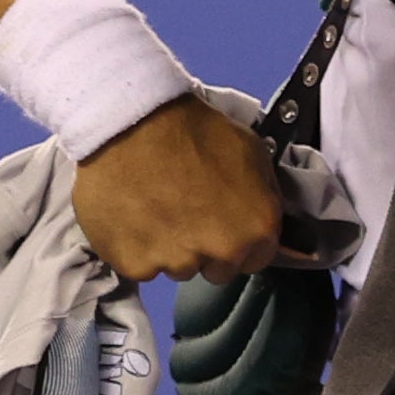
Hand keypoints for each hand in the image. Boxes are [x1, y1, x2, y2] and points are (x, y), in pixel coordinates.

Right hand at [71, 94, 283, 283]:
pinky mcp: (136, 266)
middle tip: (187, 213)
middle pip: (219, 269)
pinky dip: (137, 247)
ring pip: (179, 268)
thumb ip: (262, 193)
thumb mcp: (251, 150)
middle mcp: (222, 253)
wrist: (132, 125)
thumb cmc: (193, 131)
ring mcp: (178, 263)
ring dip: (171, 248)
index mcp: (257, 228)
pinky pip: (142, 266)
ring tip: (156, 208)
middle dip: (208, 248)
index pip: (258, 257)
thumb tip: (261, 212)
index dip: (240, 240)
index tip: (224, 224)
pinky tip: (133, 215)